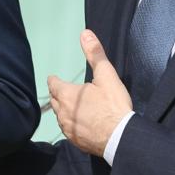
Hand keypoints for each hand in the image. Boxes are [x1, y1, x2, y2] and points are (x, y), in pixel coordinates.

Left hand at [47, 29, 132, 156]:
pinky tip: (79, 124)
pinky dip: (71, 124)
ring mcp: (67, 128)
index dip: (54, 80)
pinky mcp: (75, 141)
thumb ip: (95, 54)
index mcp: (67, 94)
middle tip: (62, 91)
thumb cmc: (113, 105)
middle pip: (54, 101)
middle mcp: (62, 112)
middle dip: (57, 94)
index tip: (54, 78)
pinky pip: (68, 129)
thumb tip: (85, 33)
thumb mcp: (106, 75)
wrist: (121, 137)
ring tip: (71, 107)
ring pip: (60, 116)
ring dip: (63, 110)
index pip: (53, 84)